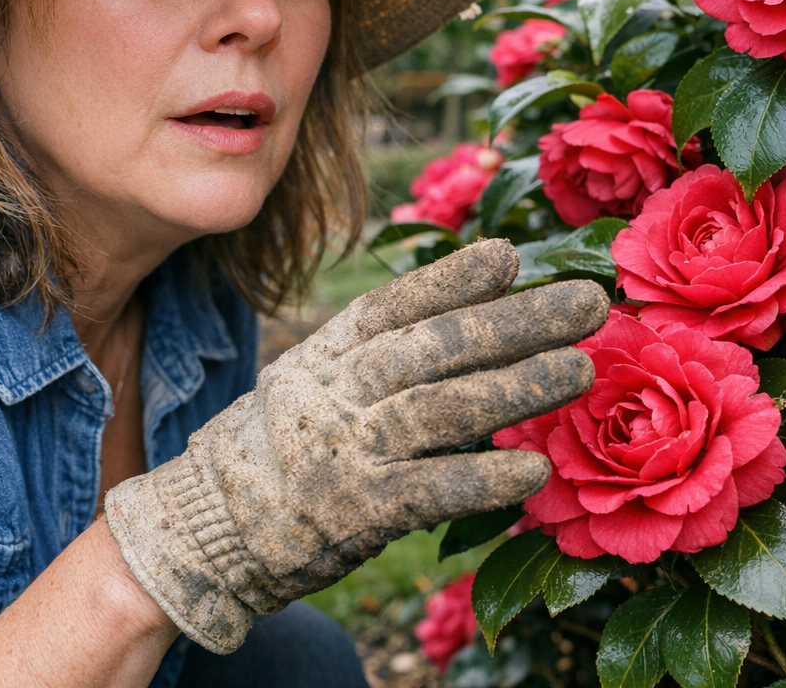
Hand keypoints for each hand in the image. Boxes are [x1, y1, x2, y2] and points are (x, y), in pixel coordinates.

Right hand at [106, 239, 607, 652]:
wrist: (199, 532)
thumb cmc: (270, 454)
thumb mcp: (307, 384)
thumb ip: (373, 355)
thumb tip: (462, 316)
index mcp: (325, 357)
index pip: (394, 307)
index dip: (452, 279)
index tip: (510, 254)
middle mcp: (335, 393)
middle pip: (435, 347)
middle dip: (517, 320)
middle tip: (587, 301)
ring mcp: (344, 451)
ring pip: (440, 407)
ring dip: (517, 386)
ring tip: (581, 369)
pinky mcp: (352, 512)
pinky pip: (425, 490)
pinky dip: (480, 480)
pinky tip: (532, 472)